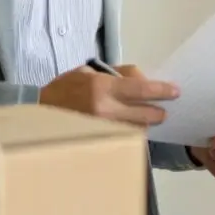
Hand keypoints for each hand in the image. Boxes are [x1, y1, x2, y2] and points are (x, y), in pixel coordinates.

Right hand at [39, 64, 178, 126]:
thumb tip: (144, 81)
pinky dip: (131, 133)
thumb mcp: (91, 72)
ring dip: (144, 124)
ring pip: (137, 129)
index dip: (162, 91)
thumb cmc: (66, 88)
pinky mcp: (99, 142)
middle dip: (158, 113)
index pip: (142, 90)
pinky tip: (131, 128)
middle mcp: (105, 111)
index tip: (175, 91)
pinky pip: (124, 139)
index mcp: (103, 88)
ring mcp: (102, 130)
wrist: (39, 111)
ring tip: (146, 118)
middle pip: (145, 115)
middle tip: (163, 110)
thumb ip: (119, 75)